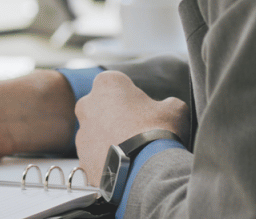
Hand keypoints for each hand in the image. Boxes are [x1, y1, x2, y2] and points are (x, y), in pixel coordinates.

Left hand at [74, 71, 188, 186]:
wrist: (146, 170)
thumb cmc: (158, 132)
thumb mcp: (174, 108)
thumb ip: (167, 103)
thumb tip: (168, 108)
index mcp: (107, 84)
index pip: (118, 84)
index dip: (132, 97)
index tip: (143, 110)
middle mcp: (87, 105)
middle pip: (101, 108)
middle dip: (115, 117)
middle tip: (136, 130)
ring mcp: (81, 134)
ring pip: (95, 134)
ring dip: (109, 140)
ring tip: (131, 152)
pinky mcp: (82, 160)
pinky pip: (94, 158)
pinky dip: (106, 161)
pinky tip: (123, 167)